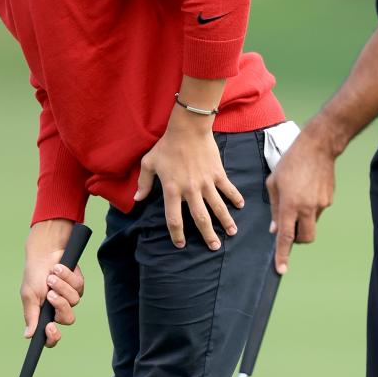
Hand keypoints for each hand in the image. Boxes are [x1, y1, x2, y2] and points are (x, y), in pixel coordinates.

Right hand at [21, 219, 85, 346]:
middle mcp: (59, 308)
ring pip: (74, 301)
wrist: (44, 253)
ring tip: (51, 276)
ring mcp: (70, 297)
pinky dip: (67, 276)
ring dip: (61, 287)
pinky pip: (79, 286)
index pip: (51, 336)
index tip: (50, 327)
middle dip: (61, 305)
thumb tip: (28, 335)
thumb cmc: (34, 275)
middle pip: (68, 319)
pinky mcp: (78, 285)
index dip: (53, 337)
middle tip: (51, 294)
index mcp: (45, 315)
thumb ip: (31, 316)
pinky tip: (58, 268)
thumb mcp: (29, 296)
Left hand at [135, 113, 243, 249]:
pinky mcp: (218, 173)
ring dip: (225, 221)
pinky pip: (228, 188)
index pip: (174, 219)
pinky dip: (235, 197)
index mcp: (172, 190)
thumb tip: (137, 199)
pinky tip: (240, 206)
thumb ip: (144, 183)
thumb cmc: (167, 146)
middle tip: (214, 247)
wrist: (188, 128)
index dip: (176, 234)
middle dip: (208, 235)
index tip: (180, 244)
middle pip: (200, 218)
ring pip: (217, 207)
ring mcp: (206, 182)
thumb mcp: (149, 163)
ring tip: (232, 233)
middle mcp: (190, 190)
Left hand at [266, 123, 336, 272]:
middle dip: (298, 239)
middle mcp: (307, 208)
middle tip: (290, 227)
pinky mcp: (329, 199)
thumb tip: (274, 229)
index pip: (285, 236)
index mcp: (290, 205)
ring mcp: (321, 205)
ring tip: (298, 196)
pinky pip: (318, 211)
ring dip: (303, 219)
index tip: (281, 270)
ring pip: (311, 223)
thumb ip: (274, 208)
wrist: (318, 147)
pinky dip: (310, 207)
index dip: (282, 255)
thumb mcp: (273, 183)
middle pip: (305, 238)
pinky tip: (307, 189)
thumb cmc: (291, 162)